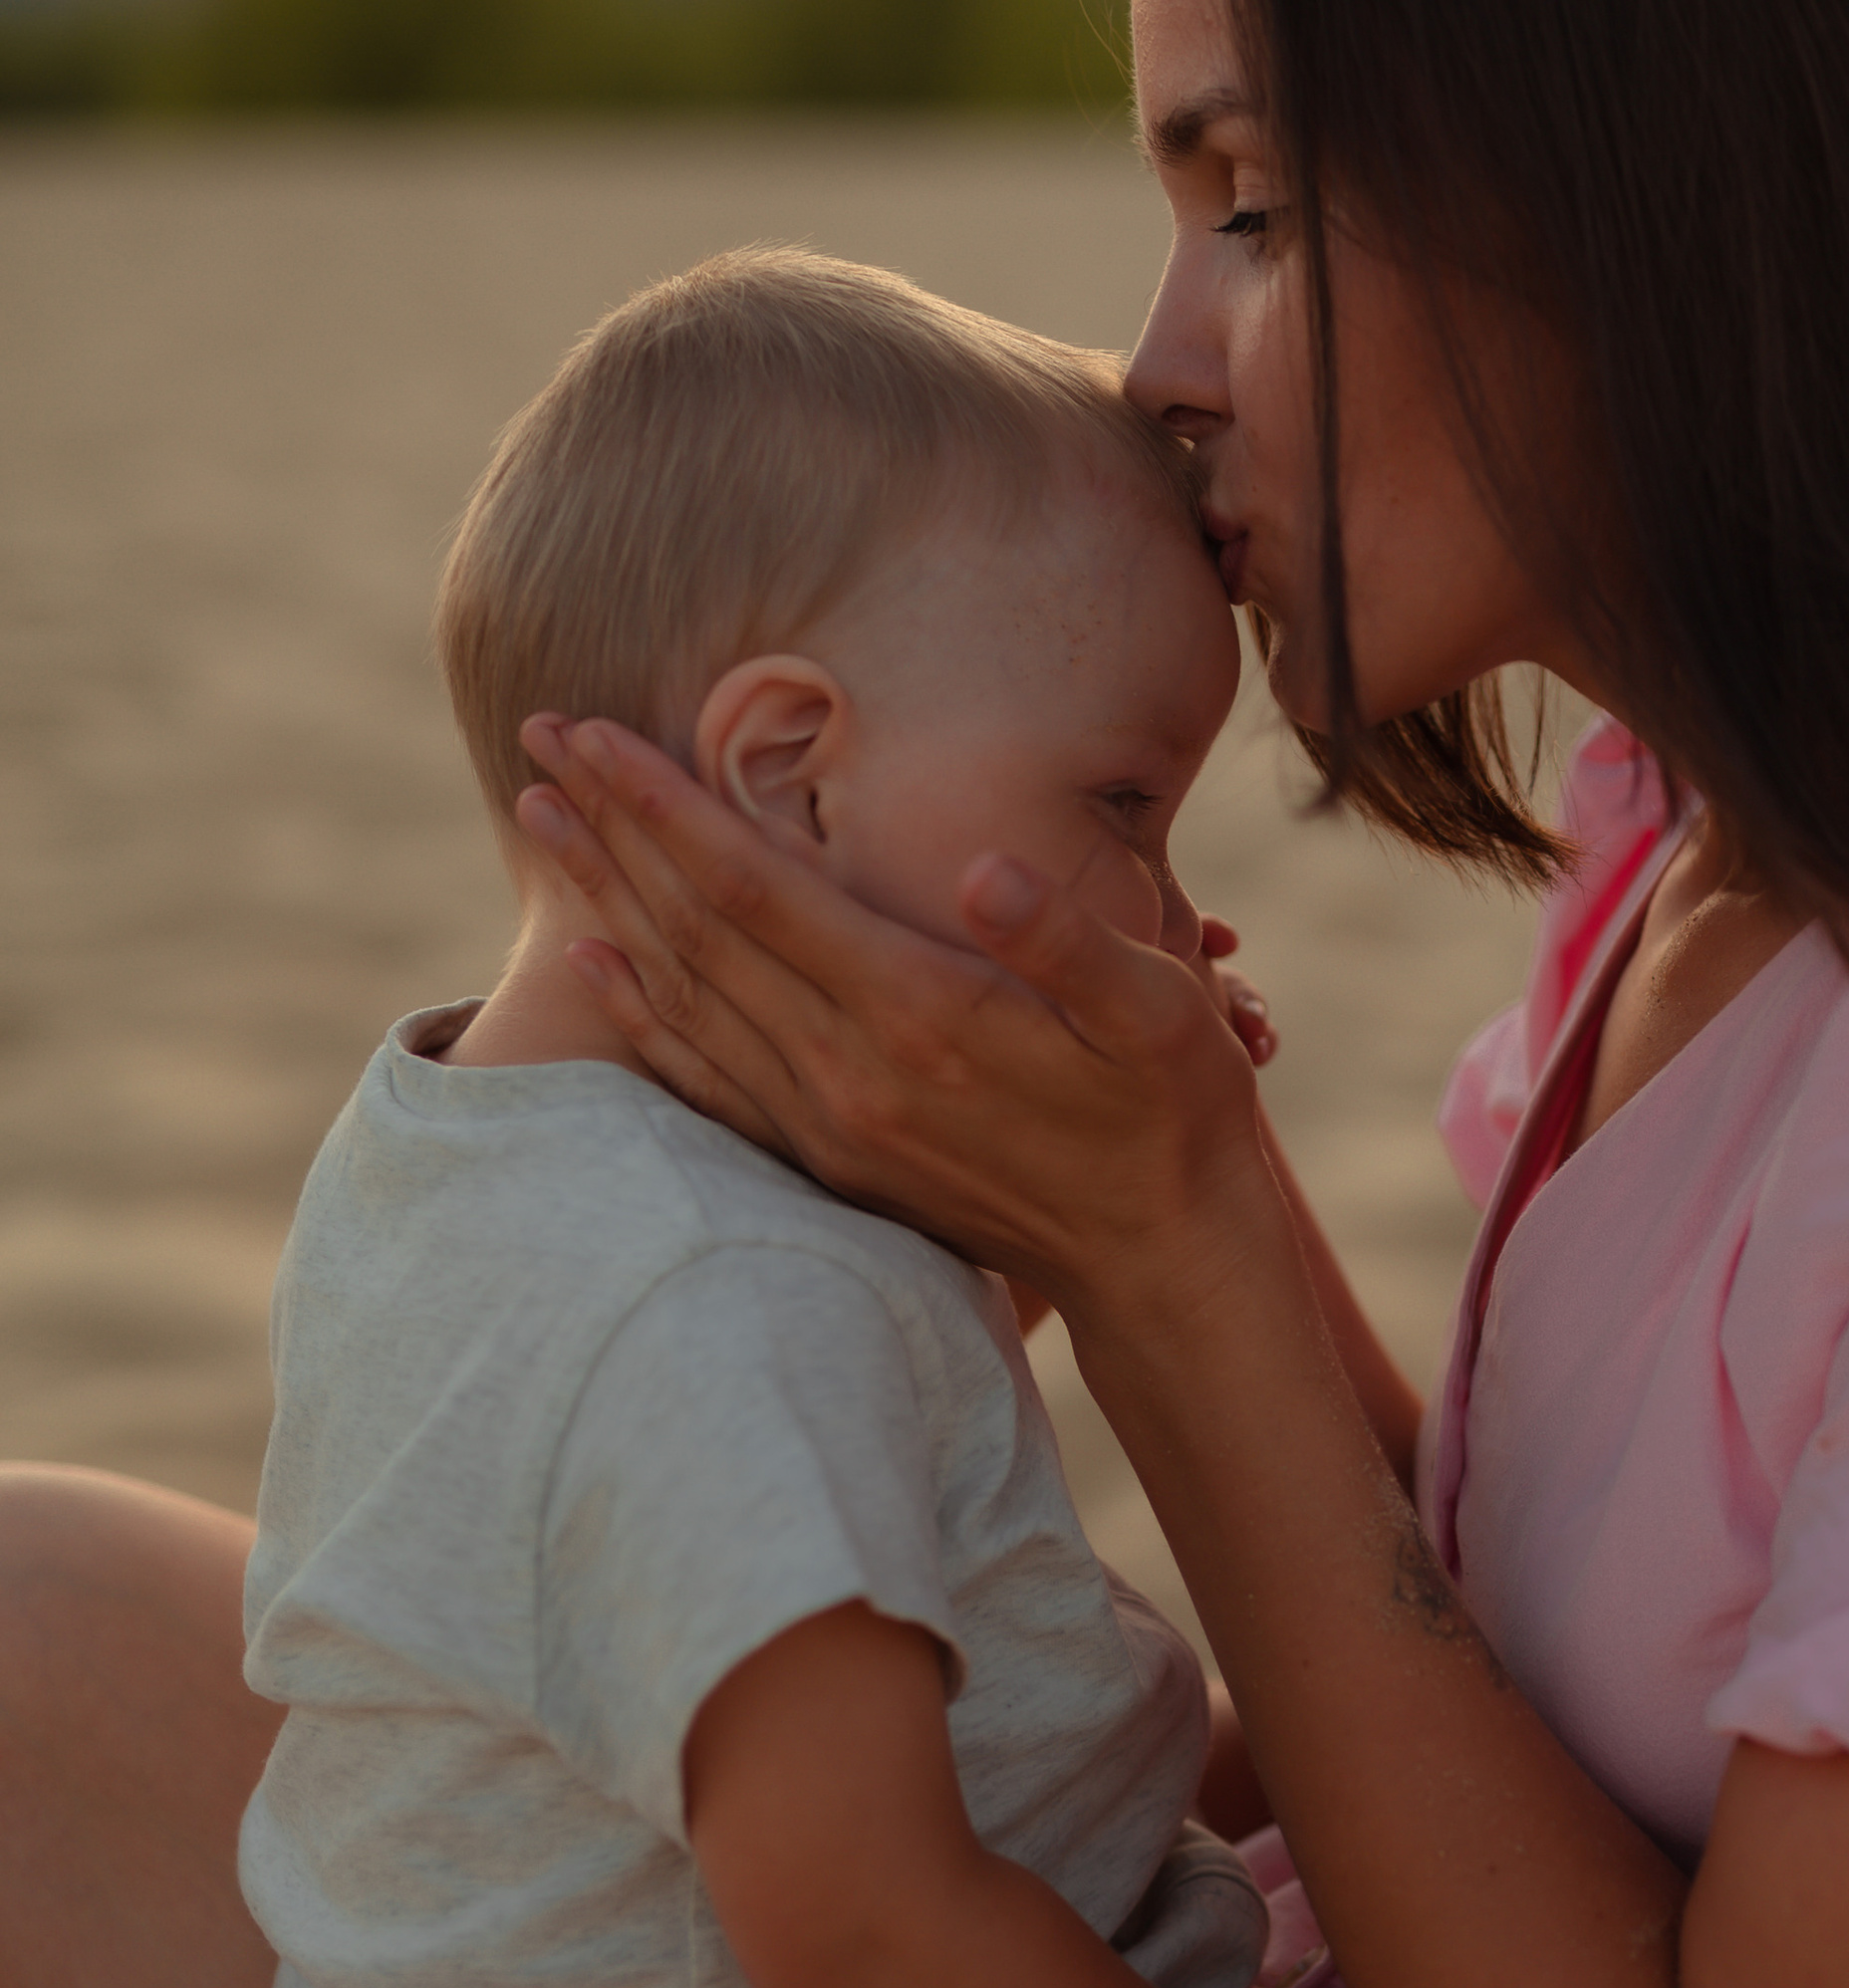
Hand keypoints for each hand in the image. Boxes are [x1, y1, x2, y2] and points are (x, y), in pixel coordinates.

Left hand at [510, 716, 1285, 1327]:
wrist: (1158, 1257)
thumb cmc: (1170, 1111)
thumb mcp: (1160, 1013)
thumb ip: (1069, 941)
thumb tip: (986, 872)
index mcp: (920, 1015)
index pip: (757, 890)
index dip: (668, 805)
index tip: (597, 730)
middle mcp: (850, 1073)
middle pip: (695, 930)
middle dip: (612, 824)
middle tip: (540, 734)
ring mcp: (828, 1125)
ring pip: (684, 993)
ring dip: (606, 897)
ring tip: (543, 816)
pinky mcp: (827, 1161)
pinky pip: (704, 1078)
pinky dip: (638, 1011)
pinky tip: (593, 959)